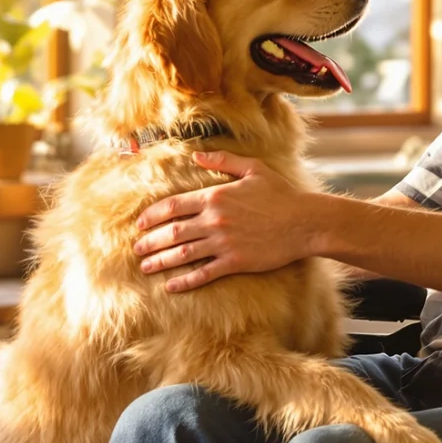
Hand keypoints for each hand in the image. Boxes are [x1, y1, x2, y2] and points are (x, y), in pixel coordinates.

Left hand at [133, 150, 315, 291]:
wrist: (305, 222)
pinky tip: (171, 286)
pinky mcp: (235, 262)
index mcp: (216, 197)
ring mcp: (224, 243)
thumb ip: (223, 161)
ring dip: (160, 261)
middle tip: (137, 249)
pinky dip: (185, 281)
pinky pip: (204, 274)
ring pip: (182, 254)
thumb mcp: (254, 169)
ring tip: (145, 267)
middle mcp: (215, 220)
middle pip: (172, 232)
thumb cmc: (282, 194)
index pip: (173, 206)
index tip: (140, 224)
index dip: (152, 216)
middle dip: (150, 241)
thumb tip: (196, 157)